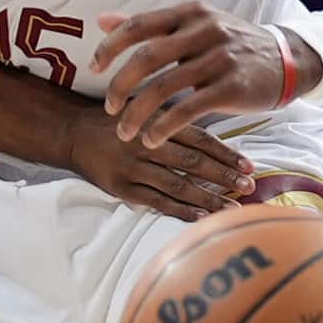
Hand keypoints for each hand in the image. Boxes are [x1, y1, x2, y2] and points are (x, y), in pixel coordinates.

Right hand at [63, 104, 256, 222]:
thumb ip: (174, 116)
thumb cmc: (116, 119)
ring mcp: (134, 168)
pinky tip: (201, 216)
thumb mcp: (144, 105)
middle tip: (250, 186)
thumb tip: (214, 127)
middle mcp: (147, 144)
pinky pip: (156, 202)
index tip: (249, 165)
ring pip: (178, 185)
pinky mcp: (122, 188)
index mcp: (156, 121)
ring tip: (233, 208)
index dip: (226, 152)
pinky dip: (180, 210)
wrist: (72, 131)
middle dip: (224, 176)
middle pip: (193, 162)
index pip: (200, 138)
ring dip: (208, 198)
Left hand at [93, 4, 315, 148]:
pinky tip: (152, 139)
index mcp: (190, 12)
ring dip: (137, 112)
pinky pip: (188, 109)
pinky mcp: (231, 87)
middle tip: (109, 107)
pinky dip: (164, 126)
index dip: (111, 46)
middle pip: (146, 57)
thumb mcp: (194, 24)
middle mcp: (204, 30)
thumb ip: (148, 24)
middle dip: (120, 84)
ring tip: (124, 132)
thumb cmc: (230, 43)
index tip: (93, 68)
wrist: (287, 60)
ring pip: (164, 86)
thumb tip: (102, 20)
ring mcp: (219, 58)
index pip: (139, 25)